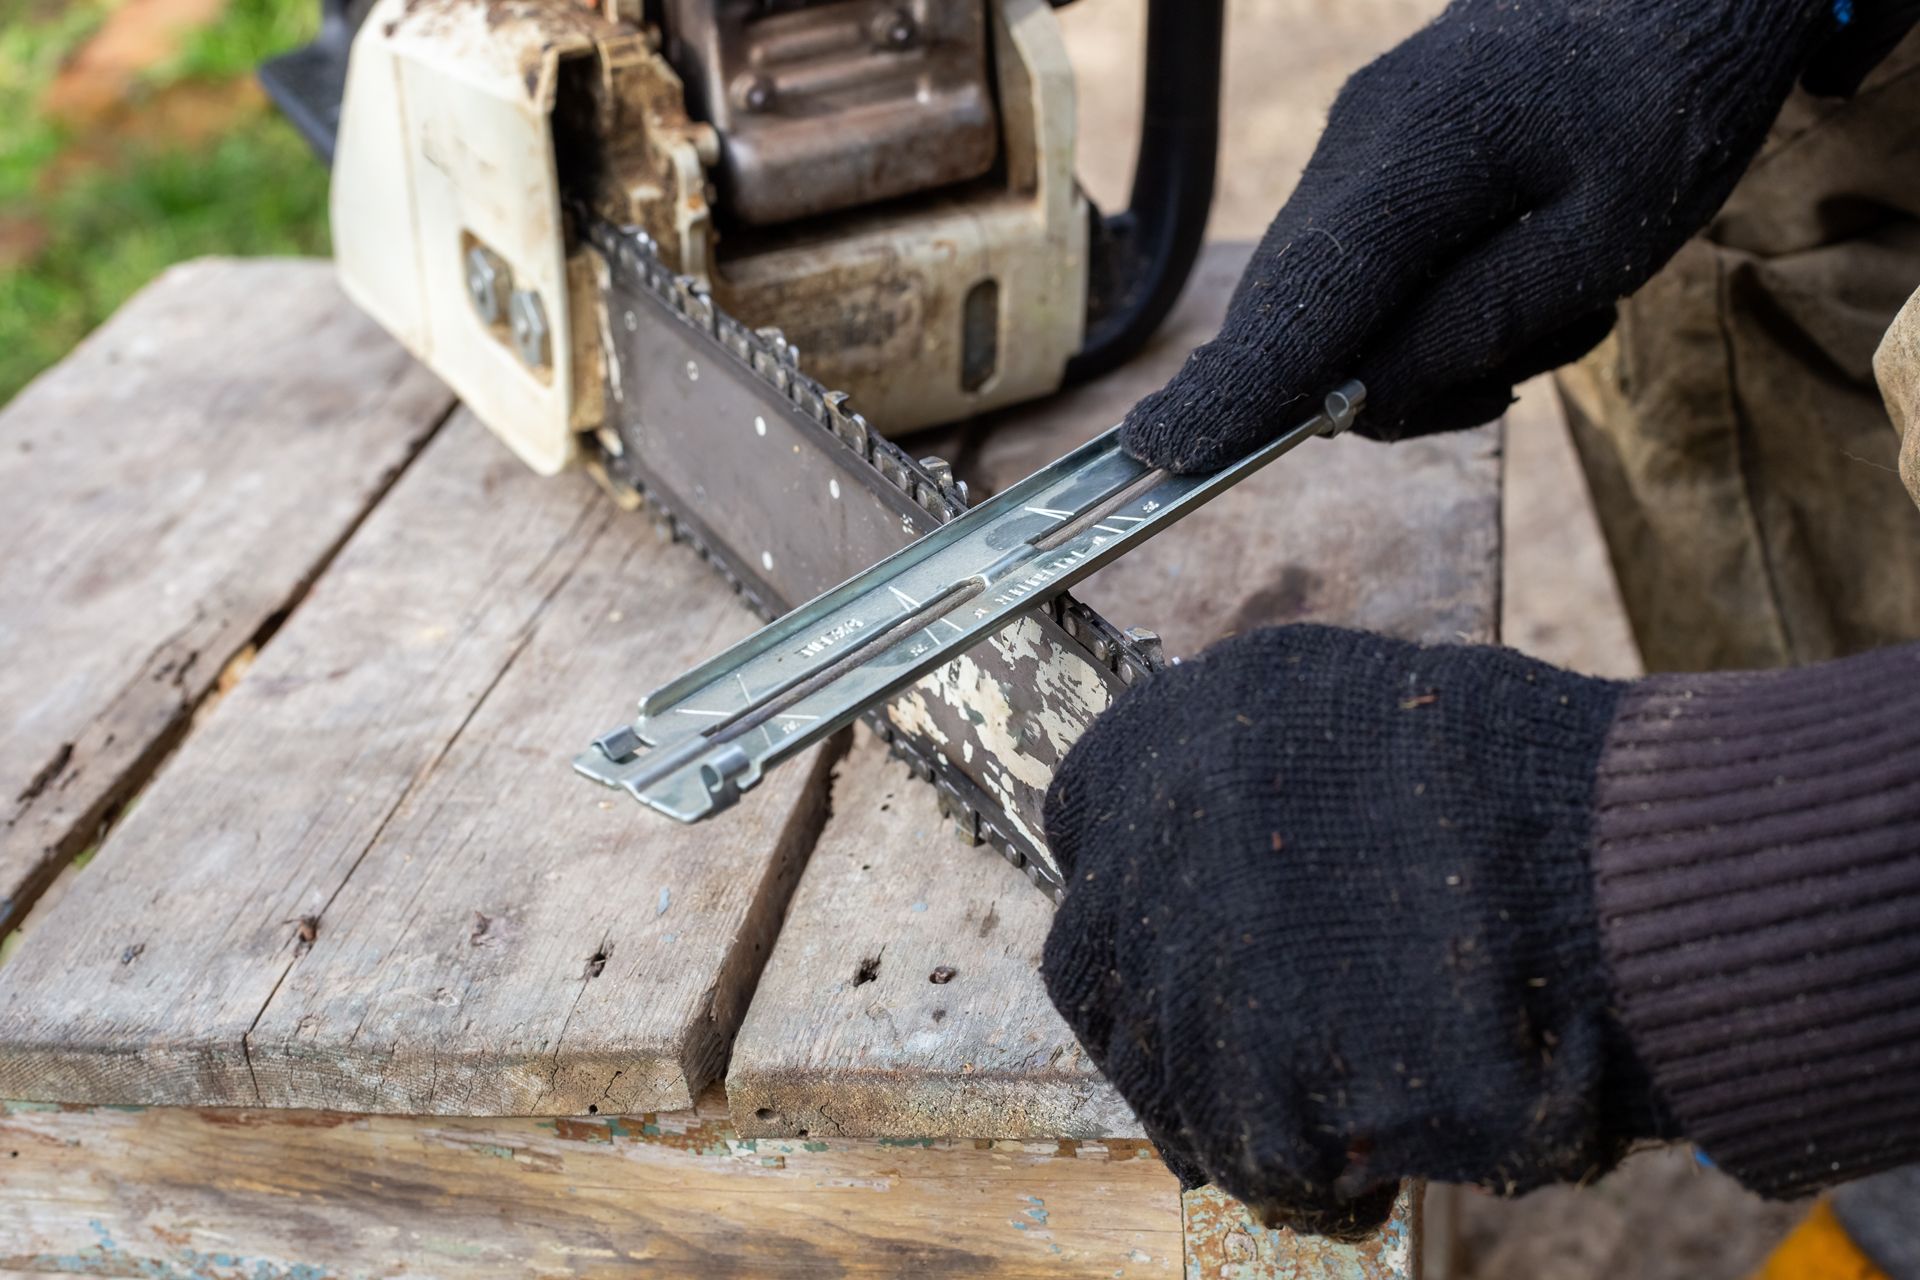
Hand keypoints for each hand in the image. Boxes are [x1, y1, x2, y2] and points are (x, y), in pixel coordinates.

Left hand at [1039, 625, 1671, 1237]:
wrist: (1611, 859)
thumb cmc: (1510, 773)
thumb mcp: (1335, 710)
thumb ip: (1242, 778)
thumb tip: (1212, 848)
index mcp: (1152, 745)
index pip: (1085, 831)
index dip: (1139, 890)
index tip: (1184, 925)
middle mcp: (1138, 854)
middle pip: (1097, 967)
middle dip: (1163, 1010)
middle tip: (1251, 1037)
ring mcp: (1181, 975)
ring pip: (1163, 1075)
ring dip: (1235, 1096)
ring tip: (1336, 1102)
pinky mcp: (1248, 1086)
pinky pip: (1243, 1155)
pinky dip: (1302, 1170)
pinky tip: (1371, 1156)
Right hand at [1125, 0, 1844, 468]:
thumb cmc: (1668, 104)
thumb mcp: (1616, 234)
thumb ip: (1483, 321)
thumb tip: (1359, 399)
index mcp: (1424, 147)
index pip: (1309, 292)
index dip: (1239, 383)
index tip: (1166, 450)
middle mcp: (1360, 145)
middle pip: (1306, 311)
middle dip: (1382, 382)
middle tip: (1508, 379)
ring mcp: (1356, 151)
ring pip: (1336, 307)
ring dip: (1431, 350)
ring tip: (1557, 316)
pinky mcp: (1371, 167)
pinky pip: (1364, 277)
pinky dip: (1429, 316)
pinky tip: (1522, 289)